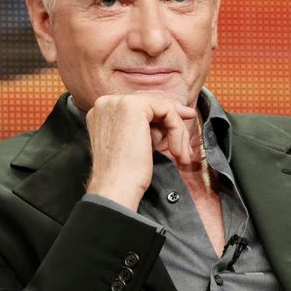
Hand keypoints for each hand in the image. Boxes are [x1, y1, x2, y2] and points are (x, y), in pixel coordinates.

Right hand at [85, 94, 196, 210]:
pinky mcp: (133, 106)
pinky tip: (177, 152)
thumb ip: (148, 127)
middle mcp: (106, 103)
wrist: (116, 188)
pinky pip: (168, 112)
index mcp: (102, 112)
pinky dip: (178, 132)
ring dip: (179, 132)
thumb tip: (173, 117)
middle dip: (175, 122)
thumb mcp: (136, 142)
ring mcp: (118, 102)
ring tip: (183, 155)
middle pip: (152, 105)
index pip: (141, 107)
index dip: (163, 118)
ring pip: (162, 108)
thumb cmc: (124, 174)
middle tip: (188, 140)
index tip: (181, 128)